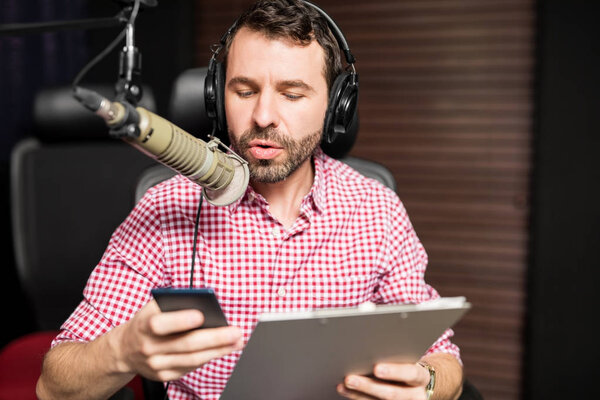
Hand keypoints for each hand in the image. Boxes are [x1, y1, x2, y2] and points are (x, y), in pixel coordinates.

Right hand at [111, 300, 242, 381]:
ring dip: (218, 351)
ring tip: (236, 341)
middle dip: (214, 338)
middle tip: (235, 332)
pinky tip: (223, 350)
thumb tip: (203, 303)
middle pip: (185, 344)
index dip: (180, 320)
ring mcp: (156, 364)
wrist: (126, 349)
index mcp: (144, 325)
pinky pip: (190, 368)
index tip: (201, 315)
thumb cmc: (147, 322)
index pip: (161, 324)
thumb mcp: (153, 308)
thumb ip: (174, 303)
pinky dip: (209, 358)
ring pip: (192, 360)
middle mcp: (149, 347)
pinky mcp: (164, 375)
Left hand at [337, 362, 429, 399]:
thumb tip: (367, 348)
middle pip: (393, 393)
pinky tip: (346, 391)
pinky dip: (358, 398)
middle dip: (369, 386)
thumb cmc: (406, 365)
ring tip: (343, 385)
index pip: (411, 374)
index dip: (394, 372)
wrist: (417, 385)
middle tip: (350, 379)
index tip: (376, 368)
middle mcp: (415, 395)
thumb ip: (394, 355)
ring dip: (358, 395)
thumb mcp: (407, 358)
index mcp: (421, 377)